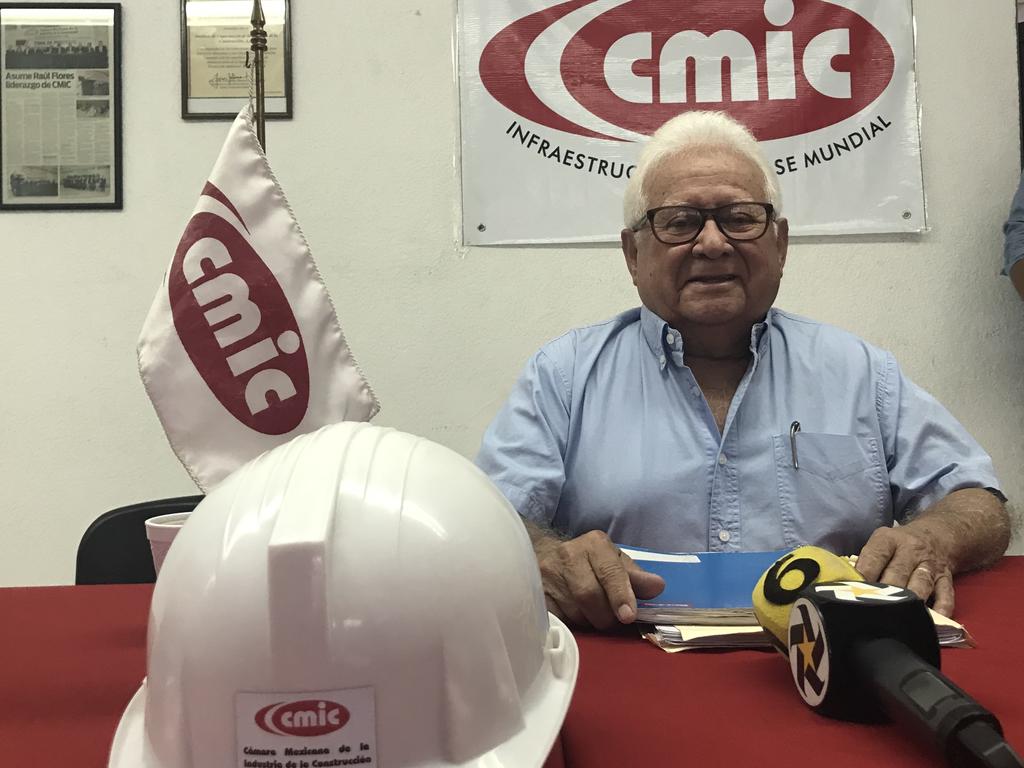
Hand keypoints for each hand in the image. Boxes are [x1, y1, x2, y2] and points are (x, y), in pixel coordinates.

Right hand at [534, 530, 665, 628]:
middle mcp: (569, 554)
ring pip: (574, 611)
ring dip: (590, 621)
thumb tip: (657, 587)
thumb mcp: (615, 562)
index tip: (628, 615)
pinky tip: (576, 618)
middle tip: (612, 620)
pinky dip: (571, 625)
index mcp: (595, 544)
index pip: (610, 571)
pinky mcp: (535, 592)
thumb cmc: (589, 562)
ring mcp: (548, 574)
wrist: (545, 554)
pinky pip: (558, 618)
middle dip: (606, 615)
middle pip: (590, 595)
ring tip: (593, 616)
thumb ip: (636, 577)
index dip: (620, 595)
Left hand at [855, 525, 954, 616]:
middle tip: (874, 610)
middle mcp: (910, 550)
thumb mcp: (881, 542)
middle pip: (897, 573)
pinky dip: (941, 608)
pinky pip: (946, 595)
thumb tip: (848, 585)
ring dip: (910, 601)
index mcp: (889, 540)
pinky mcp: (946, 578)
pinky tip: (933, 620)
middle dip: (886, 592)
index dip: (864, 574)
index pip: (875, 556)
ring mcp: (930, 565)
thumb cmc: (898, 545)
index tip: (854, 591)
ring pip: (920, 584)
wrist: (936, 535)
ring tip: (899, 617)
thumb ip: (867, 561)